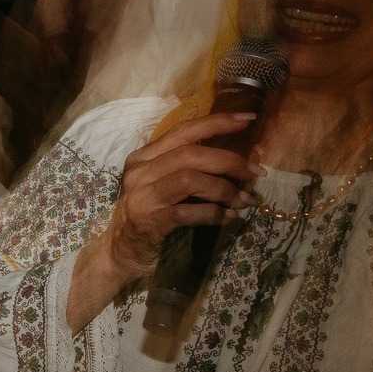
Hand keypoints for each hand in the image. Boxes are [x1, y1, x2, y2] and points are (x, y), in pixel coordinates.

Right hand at [66, 109, 257, 327]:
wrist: (117, 253)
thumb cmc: (148, 216)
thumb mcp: (163, 185)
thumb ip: (192, 170)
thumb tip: (243, 161)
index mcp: (144, 157)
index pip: (183, 131)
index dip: (217, 122)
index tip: (248, 118)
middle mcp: (140, 171)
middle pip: (190, 153)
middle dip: (229, 160)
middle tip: (255, 171)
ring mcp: (142, 196)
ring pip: (190, 179)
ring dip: (224, 189)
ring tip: (244, 200)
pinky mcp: (149, 221)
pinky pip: (188, 212)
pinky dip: (213, 213)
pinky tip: (227, 218)